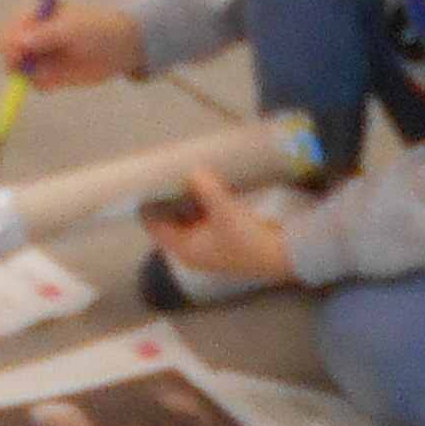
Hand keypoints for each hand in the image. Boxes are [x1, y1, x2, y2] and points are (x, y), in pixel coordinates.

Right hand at [0, 0, 141, 88]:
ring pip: (21, 72)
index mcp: (34, 16)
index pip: (9, 31)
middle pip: (8, 53)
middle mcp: (31, 36)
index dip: (9, 46)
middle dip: (16, 65)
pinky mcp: (47, 74)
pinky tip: (60, 81)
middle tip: (27, 75)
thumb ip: (46, 35)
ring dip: (32, 77)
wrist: (120, 49)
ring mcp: (38, 56)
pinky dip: (44, 86)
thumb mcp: (72, 29)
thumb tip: (19, 41)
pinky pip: (36, 84)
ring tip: (55, 75)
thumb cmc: (97, 29)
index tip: (17, 58)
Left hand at [149, 172, 301, 288]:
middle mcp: (192, 250)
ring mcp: (207, 246)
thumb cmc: (246, 238)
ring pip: (186, 220)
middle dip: (166, 200)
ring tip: (179, 175)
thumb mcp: (224, 210)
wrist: (280, 255)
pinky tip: (202, 186)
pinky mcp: (221, 239)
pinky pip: (201, 219)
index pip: (154, 227)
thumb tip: (193, 170)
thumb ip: (205, 188)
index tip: (144, 184)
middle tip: (163, 174)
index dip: (147, 207)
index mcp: (185, 248)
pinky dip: (199, 204)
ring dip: (183, 201)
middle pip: (169, 223)